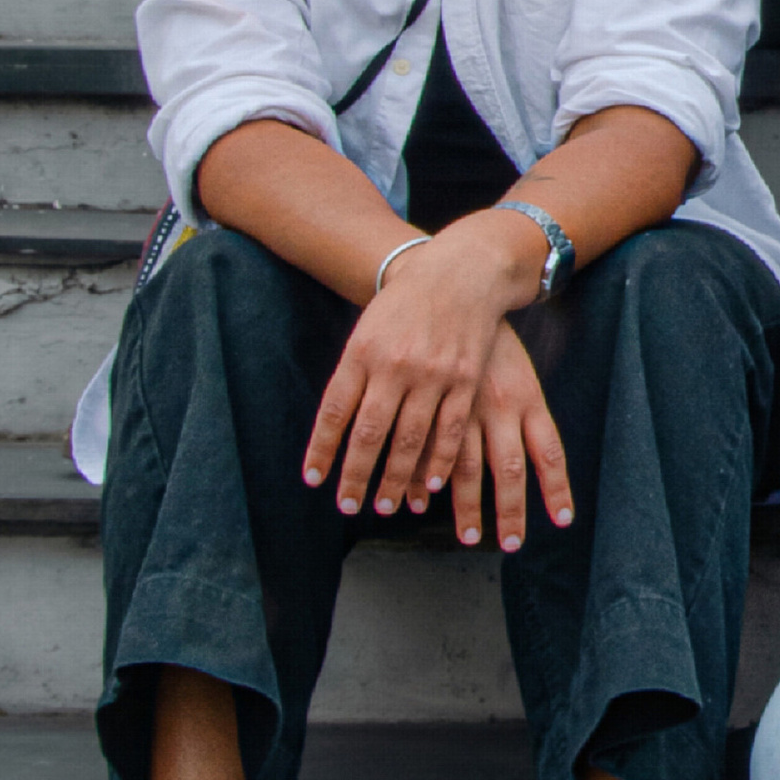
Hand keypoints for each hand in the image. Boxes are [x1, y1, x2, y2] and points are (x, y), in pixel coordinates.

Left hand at [301, 212, 554, 524]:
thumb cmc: (404, 307)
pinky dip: (440, 461)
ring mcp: (433, 374)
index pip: (335, 411)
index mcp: (363, 353)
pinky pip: (450, 430)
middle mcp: (395, 366)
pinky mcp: (465, 380)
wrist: (459, 273)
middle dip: (356, 476)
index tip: (314, 480)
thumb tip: (336, 430)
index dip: (322, 449)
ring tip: (385, 506)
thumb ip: (353, 376)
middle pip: (370, 433)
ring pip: (410, 439)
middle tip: (348, 506)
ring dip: (395, 479)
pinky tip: (430, 485)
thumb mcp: (367, 332)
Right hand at [440, 319, 571, 550]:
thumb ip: (524, 415)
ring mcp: (462, 405)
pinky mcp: (428, 400)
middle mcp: (498, 405)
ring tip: (469, 538)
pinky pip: (426, 449)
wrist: (452, 290)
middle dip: (510, 512)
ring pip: (463, 467)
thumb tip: (531, 457)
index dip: (557, 487)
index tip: (563, 521)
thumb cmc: (488, 341)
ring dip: (466, 507)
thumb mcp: (517, 373)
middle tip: (510, 545)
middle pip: (508, 469)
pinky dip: (422, 479)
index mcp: (526, 396)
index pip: (549, 450)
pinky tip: (417, 502)